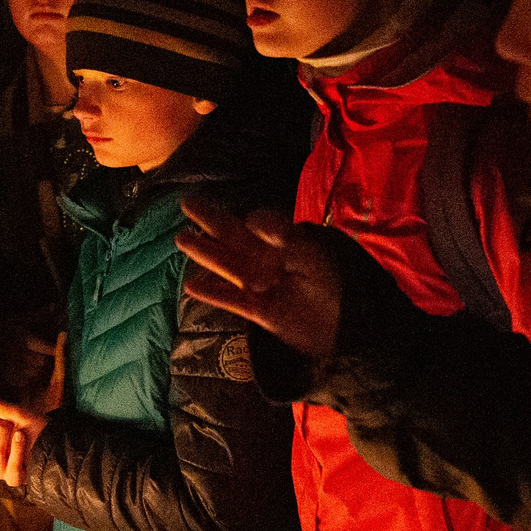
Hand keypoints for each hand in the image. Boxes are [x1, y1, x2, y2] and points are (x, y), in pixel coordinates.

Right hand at [175, 199, 342, 359]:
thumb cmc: (337, 286)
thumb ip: (281, 234)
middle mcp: (270, 261)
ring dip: (205, 252)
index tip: (253, 222)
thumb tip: (251, 219)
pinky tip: (192, 285)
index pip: (261, 222)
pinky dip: (213, 293)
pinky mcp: (260, 311)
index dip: (255, 219)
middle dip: (211, 220)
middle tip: (186, 202)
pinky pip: (232, 300)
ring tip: (181, 238)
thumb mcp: (311, 253)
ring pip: (228, 265)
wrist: (348, 328)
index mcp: (286, 243)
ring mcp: (263, 285)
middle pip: (235, 237)